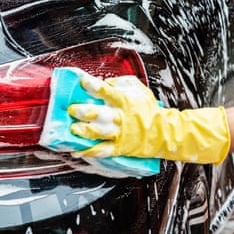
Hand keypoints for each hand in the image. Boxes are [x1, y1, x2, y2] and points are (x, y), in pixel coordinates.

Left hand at [68, 74, 230, 163]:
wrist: (162, 131)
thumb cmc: (147, 108)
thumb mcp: (137, 88)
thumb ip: (120, 83)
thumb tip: (104, 82)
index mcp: (124, 100)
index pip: (107, 91)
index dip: (93, 85)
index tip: (82, 81)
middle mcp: (119, 117)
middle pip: (99, 114)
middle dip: (84, 112)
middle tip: (72, 109)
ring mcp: (119, 134)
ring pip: (98, 133)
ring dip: (84, 131)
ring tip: (73, 129)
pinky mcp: (118, 147)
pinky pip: (101, 151)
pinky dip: (88, 152)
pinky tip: (77, 150)